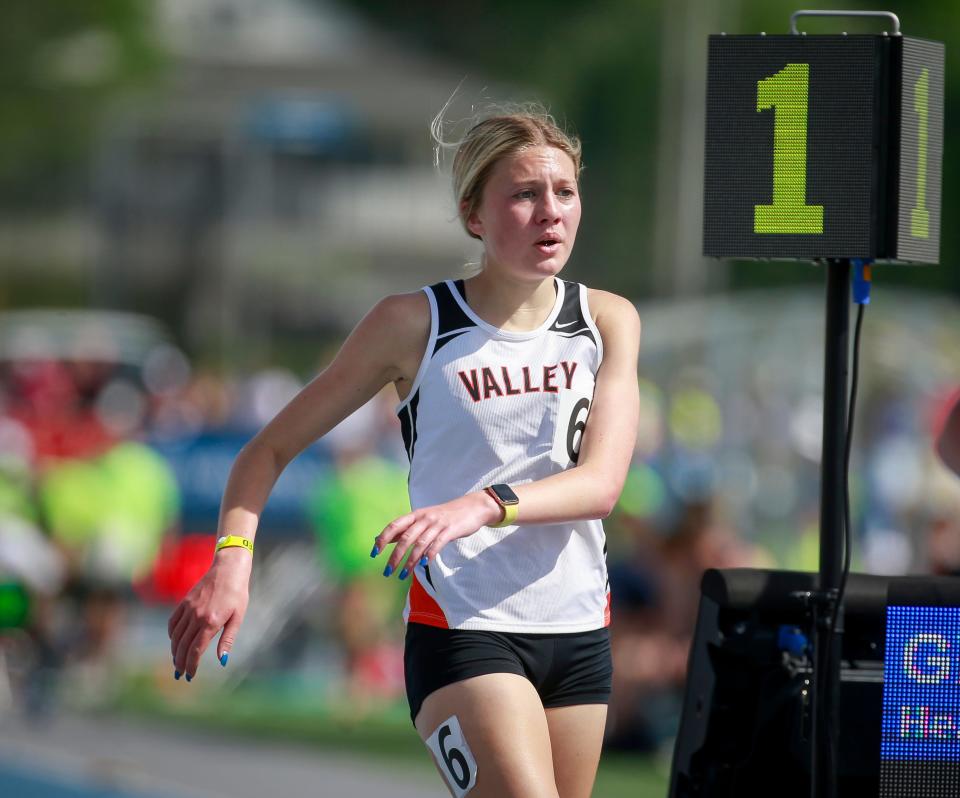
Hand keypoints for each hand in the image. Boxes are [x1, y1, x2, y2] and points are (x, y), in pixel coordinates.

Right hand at [167, 547, 251, 680]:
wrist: (228, 569)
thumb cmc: (237, 594)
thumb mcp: (238, 617)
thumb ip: (227, 640)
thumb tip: (222, 660)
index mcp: (211, 622)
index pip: (195, 650)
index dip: (191, 665)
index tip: (190, 675)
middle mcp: (196, 616)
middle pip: (183, 646)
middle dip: (180, 662)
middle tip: (180, 674)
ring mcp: (189, 608)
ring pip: (176, 636)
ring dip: (174, 651)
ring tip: (177, 662)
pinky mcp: (184, 602)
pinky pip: (173, 622)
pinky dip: (172, 635)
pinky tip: (175, 642)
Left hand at [373, 491, 502, 578]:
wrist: (473, 507)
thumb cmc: (445, 515)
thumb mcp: (423, 519)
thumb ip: (405, 529)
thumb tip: (381, 539)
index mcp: (415, 515)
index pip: (394, 526)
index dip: (382, 539)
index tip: (374, 553)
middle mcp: (424, 518)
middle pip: (405, 538)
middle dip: (394, 556)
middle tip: (387, 571)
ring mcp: (437, 524)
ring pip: (419, 544)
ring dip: (409, 561)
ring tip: (403, 574)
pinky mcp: (450, 530)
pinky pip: (436, 544)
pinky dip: (428, 555)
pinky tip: (423, 565)